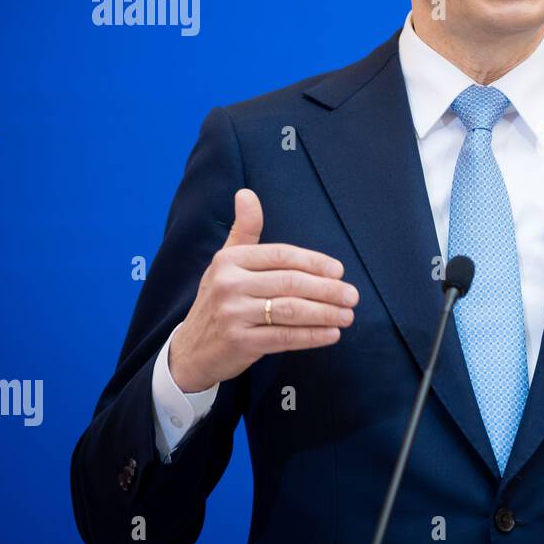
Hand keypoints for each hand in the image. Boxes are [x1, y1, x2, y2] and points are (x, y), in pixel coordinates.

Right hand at [167, 188, 358, 392]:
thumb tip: (246, 193)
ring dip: (325, 313)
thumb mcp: (226, 263)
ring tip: (347, 315)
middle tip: (353, 296)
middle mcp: (228, 284)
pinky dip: (312, 336)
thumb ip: (245, 230)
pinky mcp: (239, 342)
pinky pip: (284, 337)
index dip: (314, 262)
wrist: (191, 350)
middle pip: (290, 282)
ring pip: (290, 310)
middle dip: (327, 289)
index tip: (339, 271)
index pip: (281, 255)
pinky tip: (332, 334)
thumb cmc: (219, 300)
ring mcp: (232, 314)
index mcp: (230, 260)